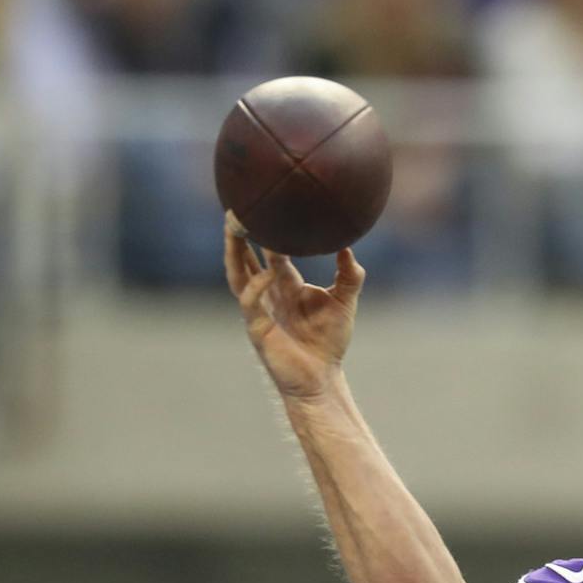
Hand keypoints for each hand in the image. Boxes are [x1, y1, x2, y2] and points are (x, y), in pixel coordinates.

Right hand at [224, 212, 363, 399]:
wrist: (322, 378)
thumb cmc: (329, 342)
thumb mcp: (344, 302)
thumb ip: (349, 275)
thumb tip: (349, 245)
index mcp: (285, 285)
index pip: (271, 252)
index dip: (268, 231)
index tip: (269, 204)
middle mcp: (267, 293)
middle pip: (244, 258)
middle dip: (238, 234)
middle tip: (238, 206)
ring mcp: (259, 310)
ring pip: (237, 275)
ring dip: (233, 252)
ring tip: (233, 228)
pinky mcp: (257, 328)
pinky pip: (250, 303)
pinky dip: (256, 287)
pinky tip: (266, 275)